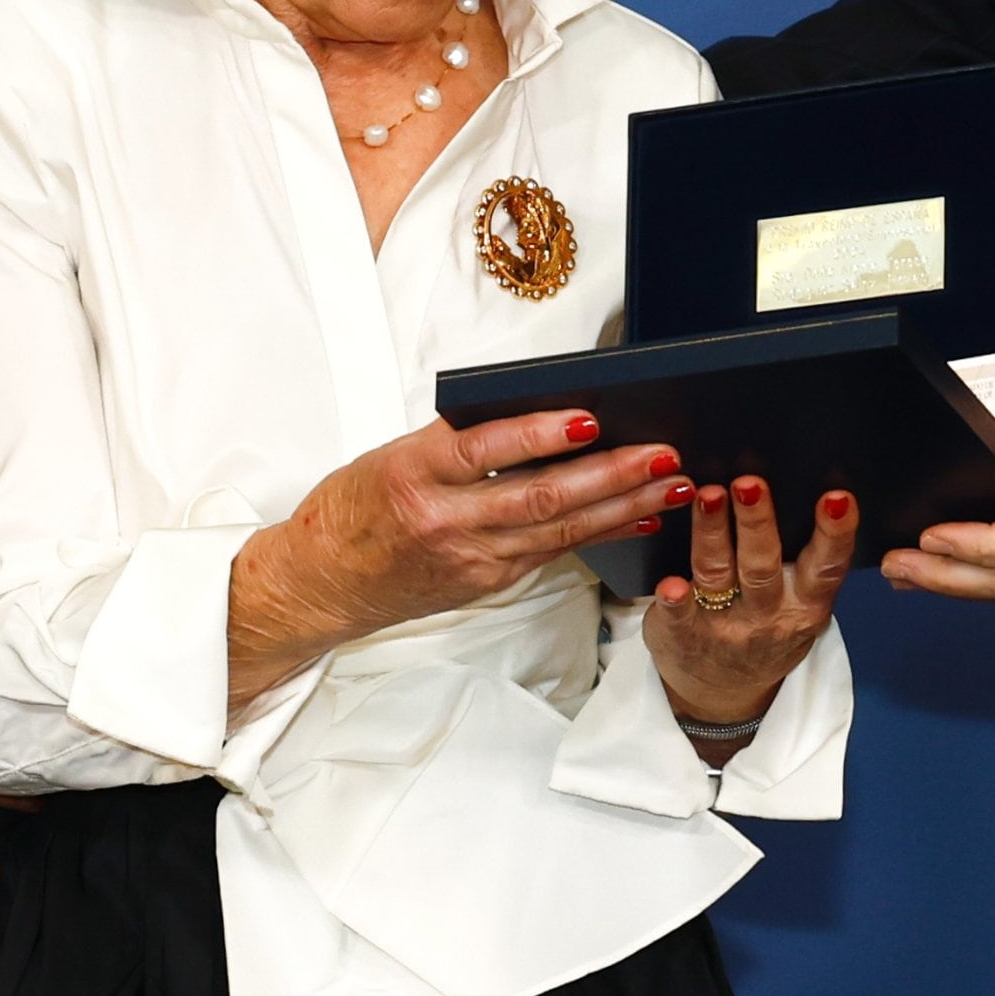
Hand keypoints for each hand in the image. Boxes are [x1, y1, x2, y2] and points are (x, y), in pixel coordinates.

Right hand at [229, 410, 690, 713]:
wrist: (322, 582)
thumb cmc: (354, 507)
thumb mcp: (393, 456)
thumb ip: (458, 440)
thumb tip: (539, 413)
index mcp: (415, 473)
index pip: (486, 449)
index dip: (541, 435)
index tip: (590, 419)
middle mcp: (447, 520)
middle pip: (541, 497)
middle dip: (611, 476)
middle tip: (662, 454)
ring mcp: (472, 558)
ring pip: (560, 531)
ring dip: (623, 506)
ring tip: (672, 484)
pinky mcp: (487, 582)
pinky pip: (554, 554)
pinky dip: (600, 534)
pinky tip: (639, 519)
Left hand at [644, 477, 855, 738]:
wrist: (722, 693)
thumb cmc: (765, 630)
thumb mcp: (800, 606)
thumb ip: (805, 562)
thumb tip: (803, 488)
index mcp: (805, 604)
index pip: (825, 566)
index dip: (835, 533)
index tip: (836, 497)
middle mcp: (767, 616)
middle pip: (762, 565)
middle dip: (757, 523)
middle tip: (751, 484)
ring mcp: (724, 627)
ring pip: (718, 574)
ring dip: (712, 535)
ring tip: (708, 496)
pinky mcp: (684, 634)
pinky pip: (678, 615)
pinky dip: (674, 600)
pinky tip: (669, 584)